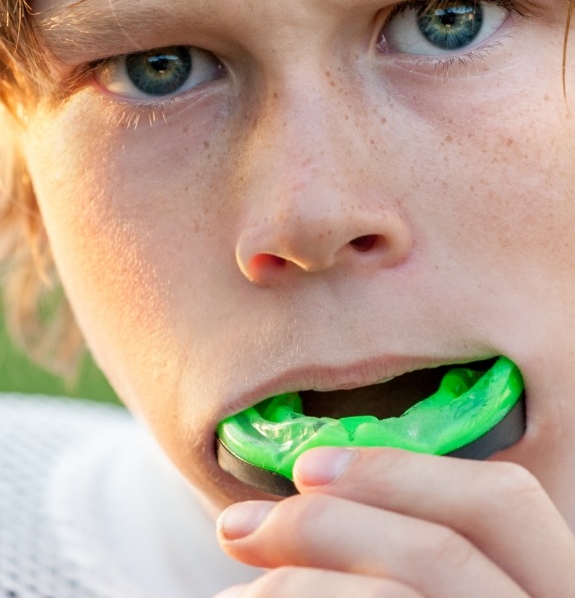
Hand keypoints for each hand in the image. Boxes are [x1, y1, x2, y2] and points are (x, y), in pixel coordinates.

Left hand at [215, 447, 574, 596]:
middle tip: (235, 527)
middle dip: (323, 523)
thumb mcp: (452, 596)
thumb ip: (416, 562)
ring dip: (295, 585)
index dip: (402, 472)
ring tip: (235, 595)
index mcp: (555, 592)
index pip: (503, 504)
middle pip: (439, 550)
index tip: (308, 468)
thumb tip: (317, 496)